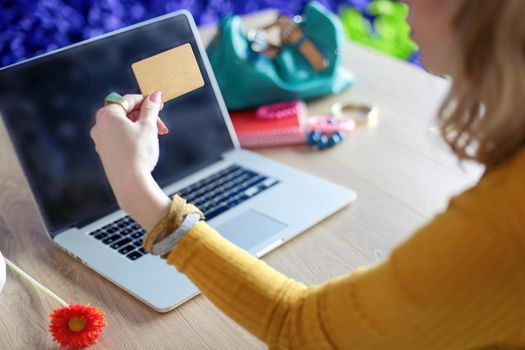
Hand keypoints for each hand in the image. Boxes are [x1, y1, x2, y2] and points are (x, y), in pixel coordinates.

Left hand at [90, 92, 171, 229]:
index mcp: (107, 115)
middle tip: (162, 125)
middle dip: (145, 117)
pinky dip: (134, 137)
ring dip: (142, 128)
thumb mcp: (148, 126)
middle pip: (126, 114)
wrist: (131, 183)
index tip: (159, 104)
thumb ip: (151, 108)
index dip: (145, 101)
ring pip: (124, 127)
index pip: (127, 100)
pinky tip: (147, 145)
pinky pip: (120, 138)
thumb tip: (155, 95)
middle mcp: (99, 126)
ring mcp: (101, 141)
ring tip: (158, 136)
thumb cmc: (139, 152)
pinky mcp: (106, 154)